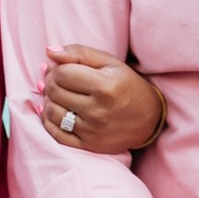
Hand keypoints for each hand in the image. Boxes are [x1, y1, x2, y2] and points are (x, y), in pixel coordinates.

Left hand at [36, 46, 163, 154]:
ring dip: (49, 100)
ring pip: (52, 112)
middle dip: (50, 82)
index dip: (56, 68)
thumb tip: (49, 52)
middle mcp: (98, 110)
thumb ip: (79, 53)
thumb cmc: (126, 85)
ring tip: (58, 95)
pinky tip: (55, 111)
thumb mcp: (109, 62)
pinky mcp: (89, 146)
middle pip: (54, 92)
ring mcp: (93, 131)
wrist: (149, 118)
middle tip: (57, 80)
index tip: (62, 68)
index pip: (62, 73)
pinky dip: (48, 121)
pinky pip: (56, 134)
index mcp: (105, 86)